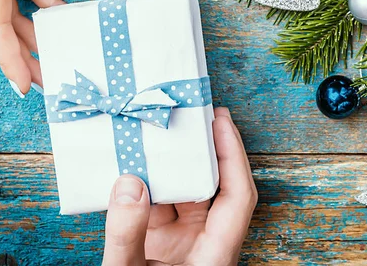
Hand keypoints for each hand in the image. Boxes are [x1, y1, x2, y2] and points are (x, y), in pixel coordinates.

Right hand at [102, 108, 257, 265]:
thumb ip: (128, 234)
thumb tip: (128, 184)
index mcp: (215, 253)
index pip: (238, 196)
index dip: (232, 155)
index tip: (219, 121)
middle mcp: (205, 243)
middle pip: (214, 187)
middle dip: (204, 149)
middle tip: (194, 114)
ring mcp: (184, 243)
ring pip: (186, 193)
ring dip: (173, 165)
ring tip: (160, 131)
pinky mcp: (163, 244)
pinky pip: (160, 206)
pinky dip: (149, 185)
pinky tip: (133, 165)